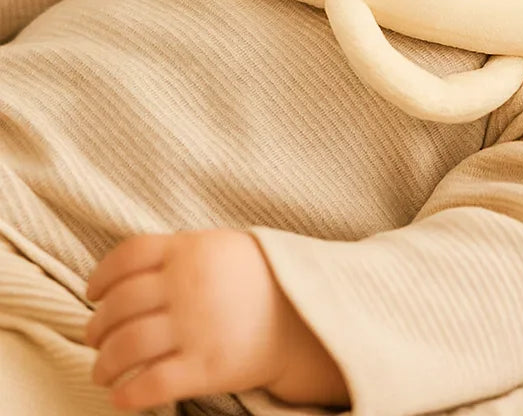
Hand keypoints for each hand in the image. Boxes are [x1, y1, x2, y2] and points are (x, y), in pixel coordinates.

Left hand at [84, 228, 346, 411]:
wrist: (309, 315)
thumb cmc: (263, 278)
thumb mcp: (225, 246)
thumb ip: (181, 251)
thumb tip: (129, 270)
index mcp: (192, 250)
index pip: (127, 257)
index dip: (101, 277)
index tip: (92, 293)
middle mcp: (189, 285)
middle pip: (119, 305)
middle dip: (97, 327)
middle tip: (93, 339)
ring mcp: (197, 326)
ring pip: (125, 347)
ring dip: (104, 364)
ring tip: (103, 371)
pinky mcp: (207, 366)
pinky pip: (150, 384)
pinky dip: (127, 395)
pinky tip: (122, 397)